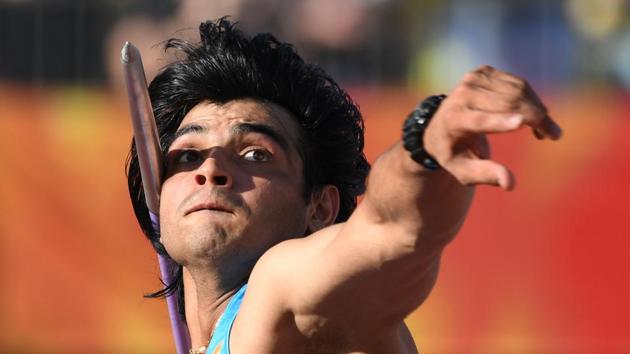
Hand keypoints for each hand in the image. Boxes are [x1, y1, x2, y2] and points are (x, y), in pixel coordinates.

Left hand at [424, 65, 561, 189]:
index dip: (500, 122)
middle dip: (536, 119)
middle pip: (507, 104)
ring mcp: (472, 80)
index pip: (478, 121)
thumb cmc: (454, 153)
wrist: (438, 125)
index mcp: (454, 120)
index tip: (521, 123)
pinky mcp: (483, 72)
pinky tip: (532, 117)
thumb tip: (510, 183)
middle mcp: (462, 95)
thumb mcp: (463, 170)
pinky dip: (531, 100)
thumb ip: (485, 175)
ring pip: (518, 91)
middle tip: (555, 135)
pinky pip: (518, 84)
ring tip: (544, 131)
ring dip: (537, 110)